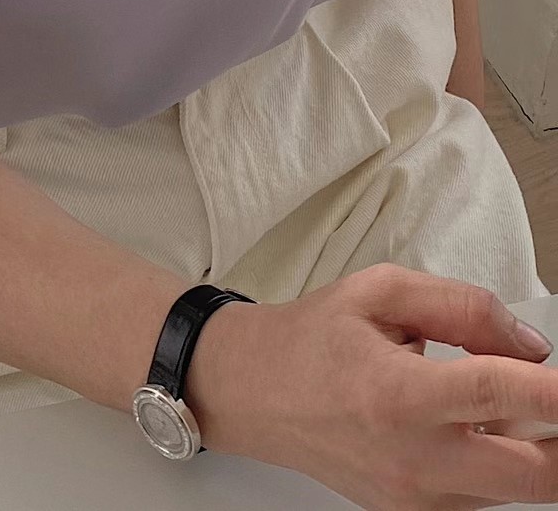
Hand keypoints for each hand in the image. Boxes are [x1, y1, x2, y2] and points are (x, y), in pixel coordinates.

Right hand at [185, 262, 557, 508]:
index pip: (501, 395)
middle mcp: (413, 459)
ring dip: (530, 447)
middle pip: (536, 476)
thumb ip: (461, 306)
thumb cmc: (311, 337)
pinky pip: (483, 497)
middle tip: (554, 397)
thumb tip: (530, 345)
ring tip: (492, 399)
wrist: (254, 392)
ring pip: (516, 489)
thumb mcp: (379, 291)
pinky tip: (468, 424)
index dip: (555, 391)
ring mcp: (415, 498)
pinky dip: (496, 462)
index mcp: (398, 394)